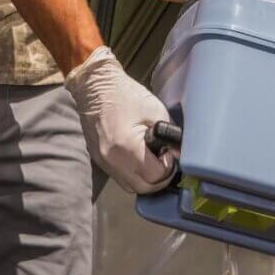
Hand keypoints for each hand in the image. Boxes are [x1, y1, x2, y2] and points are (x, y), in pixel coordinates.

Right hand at [65, 47, 175, 193]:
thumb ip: (170, 135)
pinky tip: (141, 159)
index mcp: (126, 147)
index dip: (168, 167)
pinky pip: (121, 177)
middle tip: (167, 162)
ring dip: (146, 179)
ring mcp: (103, 161)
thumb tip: (178, 153)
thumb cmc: (124, 94)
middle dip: (159, 179)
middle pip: (143, 188)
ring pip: (131, 186)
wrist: (95, 86)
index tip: (170, 154)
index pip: (155, 176)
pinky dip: (134, 174)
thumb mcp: (156, 111)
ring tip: (154, 161)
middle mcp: (112, 159)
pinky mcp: (99, 159)